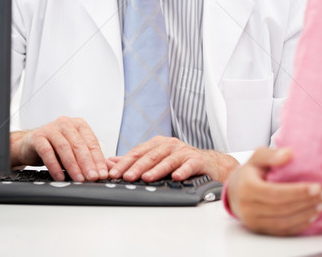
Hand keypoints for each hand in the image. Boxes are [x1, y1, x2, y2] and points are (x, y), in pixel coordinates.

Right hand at [10, 116, 107, 181]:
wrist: (29, 145)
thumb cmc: (54, 148)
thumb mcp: (74, 152)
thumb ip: (92, 159)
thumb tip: (110, 169)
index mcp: (78, 125)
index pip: (92, 142)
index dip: (98, 159)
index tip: (102, 174)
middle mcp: (66, 123)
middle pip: (79, 145)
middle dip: (87, 163)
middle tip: (92, 178)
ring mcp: (51, 129)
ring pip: (65, 148)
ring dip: (73, 166)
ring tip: (78, 179)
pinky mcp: (38, 137)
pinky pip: (47, 151)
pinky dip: (54, 165)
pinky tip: (60, 176)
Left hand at [107, 136, 237, 182]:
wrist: (210, 165)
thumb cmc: (181, 162)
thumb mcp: (157, 159)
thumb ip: (135, 160)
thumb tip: (111, 162)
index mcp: (158, 144)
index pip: (138, 152)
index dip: (124, 162)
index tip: (112, 173)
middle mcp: (170, 145)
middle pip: (151, 155)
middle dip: (137, 167)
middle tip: (125, 176)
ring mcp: (184, 152)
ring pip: (168, 160)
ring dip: (157, 169)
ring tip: (146, 178)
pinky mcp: (197, 160)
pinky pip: (189, 165)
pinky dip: (183, 170)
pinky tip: (176, 177)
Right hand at [226, 146, 321, 235]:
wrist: (235, 190)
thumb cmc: (249, 172)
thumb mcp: (257, 157)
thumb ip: (272, 155)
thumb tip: (289, 154)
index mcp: (247, 187)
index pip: (276, 193)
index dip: (298, 192)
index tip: (317, 186)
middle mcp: (248, 207)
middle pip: (283, 209)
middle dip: (308, 202)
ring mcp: (253, 221)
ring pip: (284, 222)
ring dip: (307, 214)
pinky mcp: (260, 229)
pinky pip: (283, 230)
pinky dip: (300, 224)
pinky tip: (312, 215)